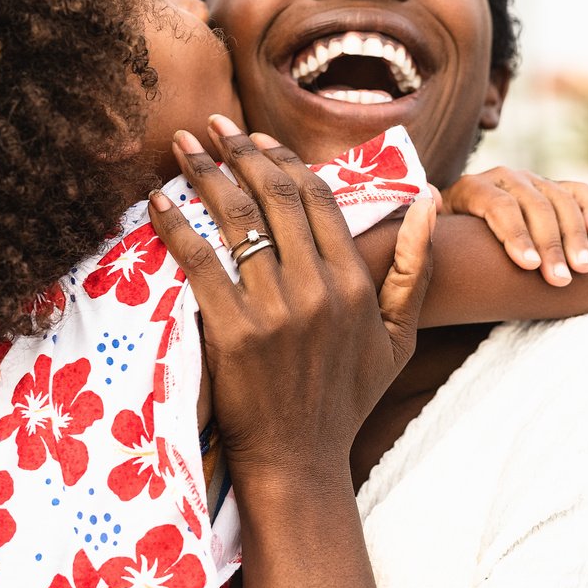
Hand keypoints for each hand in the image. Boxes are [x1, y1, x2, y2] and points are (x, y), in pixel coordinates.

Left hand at [147, 115, 434, 475]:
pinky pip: (201, 262)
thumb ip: (416, 267)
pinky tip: (158, 202)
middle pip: (275, 196)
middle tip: (212, 127)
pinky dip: (176, 226)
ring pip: (238, 220)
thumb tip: (429, 200)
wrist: (298, 460)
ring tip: (184, 146)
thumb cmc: (347, 398)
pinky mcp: (232, 332)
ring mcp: (274, 309)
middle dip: (240, 152)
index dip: (284, 159)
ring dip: (207, 174)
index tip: (256, 138)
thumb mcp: (398, 336)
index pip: (317, 197)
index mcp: (355, 282)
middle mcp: (317, 288)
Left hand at [440, 168, 587, 286]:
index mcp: (471, 189)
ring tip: (584, 269)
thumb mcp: (431, 236)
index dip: (515, 235)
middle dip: (550, 244)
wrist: (465, 233)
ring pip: (559, 200)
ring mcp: (531, 181)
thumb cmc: (448, 246)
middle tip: (562, 279)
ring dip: (575, 235)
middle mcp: (503, 179)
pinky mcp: (552, 187)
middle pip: (533, 206)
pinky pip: (578, 191)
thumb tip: (431, 200)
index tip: (529, 266)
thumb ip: (426, 222)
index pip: (498, 206)